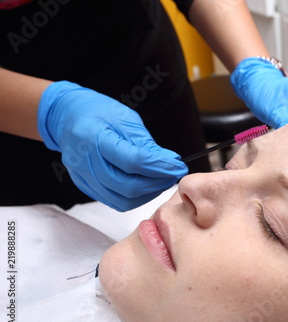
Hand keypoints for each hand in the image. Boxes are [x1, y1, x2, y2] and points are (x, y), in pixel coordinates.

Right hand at [38, 81, 187, 210]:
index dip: (160, 167)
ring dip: (148, 194)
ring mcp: (83, 176)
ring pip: (122, 200)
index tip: (178, 167)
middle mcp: (85, 161)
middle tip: (173, 175)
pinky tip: (146, 186)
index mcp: (94, 136)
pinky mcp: (84, 186)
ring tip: (162, 181)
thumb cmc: (99, 113)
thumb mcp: (126, 118)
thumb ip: (147, 144)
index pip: (134, 161)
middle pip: (128, 186)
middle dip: (158, 183)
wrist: (68, 117)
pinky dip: (135, 198)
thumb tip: (170, 163)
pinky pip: (114, 201)